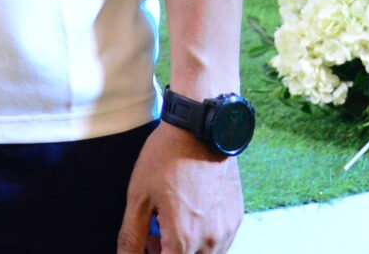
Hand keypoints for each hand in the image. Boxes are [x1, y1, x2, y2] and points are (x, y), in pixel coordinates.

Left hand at [118, 122, 240, 253]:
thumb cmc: (167, 157)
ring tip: (169, 224)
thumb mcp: (138, 197)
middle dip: (168, 252)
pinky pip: (220, 244)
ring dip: (186, 250)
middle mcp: (210, 240)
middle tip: (153, 235)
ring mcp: (227, 230)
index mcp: (184, 238)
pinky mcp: (236, 218)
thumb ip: (132, 236)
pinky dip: (202, 240)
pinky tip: (188, 217)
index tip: (147, 244)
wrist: (200, 128)